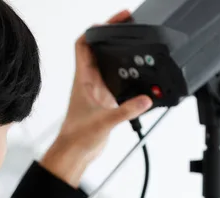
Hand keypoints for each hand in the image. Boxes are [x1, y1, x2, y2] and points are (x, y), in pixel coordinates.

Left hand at [40, 10, 152, 187]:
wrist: (75, 153)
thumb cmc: (77, 136)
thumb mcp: (104, 122)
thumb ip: (125, 111)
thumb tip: (145, 100)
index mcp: (83, 79)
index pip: (84, 44)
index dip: (96, 29)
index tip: (113, 22)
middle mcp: (90, 82)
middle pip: (99, 49)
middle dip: (113, 36)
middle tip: (130, 26)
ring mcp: (98, 91)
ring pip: (109, 64)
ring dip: (120, 54)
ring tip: (136, 46)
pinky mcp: (106, 102)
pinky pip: (118, 82)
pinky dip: (128, 76)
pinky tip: (139, 77)